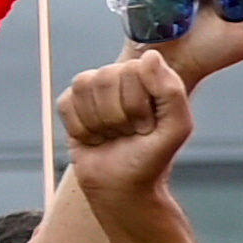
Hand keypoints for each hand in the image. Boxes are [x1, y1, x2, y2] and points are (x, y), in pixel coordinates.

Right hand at [57, 52, 199, 202]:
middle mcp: (121, 78)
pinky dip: (81, 128)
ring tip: (113, 134)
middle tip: (130, 132)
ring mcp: (95, 91)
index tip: (148, 127)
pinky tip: (95, 138)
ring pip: (83, 86)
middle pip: (104, 77)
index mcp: (149, 77)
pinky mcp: (72, 107)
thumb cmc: (153, 156)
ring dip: (99, 121)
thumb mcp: (176, 127)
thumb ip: (171, 90)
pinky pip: (66, 104)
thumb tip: (150, 56)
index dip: (138, 104)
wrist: (124, 186)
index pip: (133, 70)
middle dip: (118, 115)